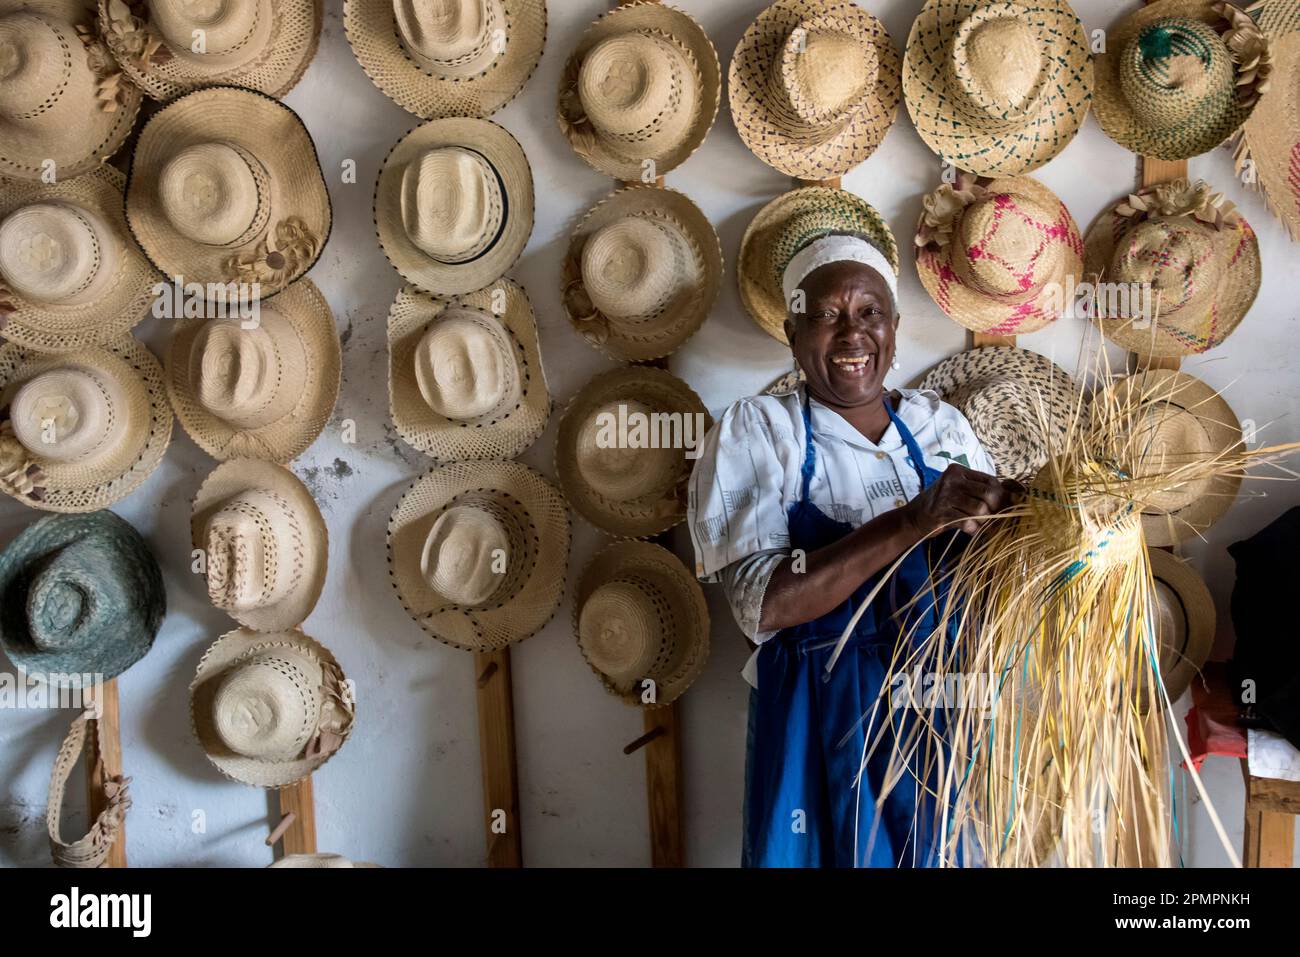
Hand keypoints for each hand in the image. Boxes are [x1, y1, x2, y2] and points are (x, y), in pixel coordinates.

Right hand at [903, 464, 1018, 537]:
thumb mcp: (957, 490)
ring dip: (983, 521)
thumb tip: (1012, 496)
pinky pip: (968, 522)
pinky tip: (968, 529)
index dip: (1001, 495)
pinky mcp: (941, 513)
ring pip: (981, 509)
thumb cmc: (939, 504)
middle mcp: (951, 480)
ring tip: (977, 523)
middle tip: (991, 518)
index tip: (1002, 507)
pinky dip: (972, 528)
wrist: (912, 518)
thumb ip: (978, 489)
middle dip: (995, 509)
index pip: (990, 480)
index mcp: (957, 471)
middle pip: (989, 494)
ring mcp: (945, 496)